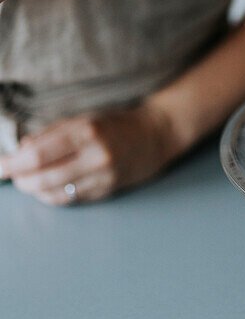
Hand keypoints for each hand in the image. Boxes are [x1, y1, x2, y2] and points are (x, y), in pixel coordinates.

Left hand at [0, 101, 177, 204]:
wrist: (157, 134)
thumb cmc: (117, 123)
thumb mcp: (84, 118)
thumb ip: (52, 134)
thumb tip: (21, 150)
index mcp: (86, 132)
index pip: (38, 154)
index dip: (12, 164)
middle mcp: (94, 157)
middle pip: (42, 179)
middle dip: (20, 179)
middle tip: (12, 174)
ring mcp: (102, 177)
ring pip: (54, 194)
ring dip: (34, 190)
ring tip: (28, 180)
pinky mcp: (107, 192)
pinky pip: (70, 200)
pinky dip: (53, 195)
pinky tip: (48, 187)